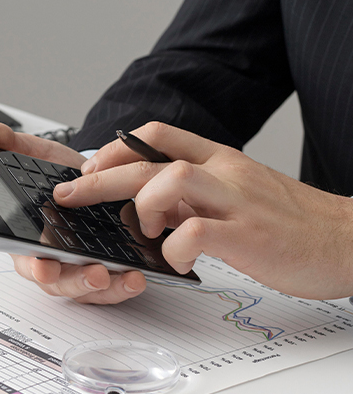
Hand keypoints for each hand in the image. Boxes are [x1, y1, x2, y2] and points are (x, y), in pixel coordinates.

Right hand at [0, 122, 148, 303]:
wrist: (90, 181)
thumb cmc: (56, 178)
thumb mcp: (32, 154)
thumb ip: (7, 143)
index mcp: (24, 238)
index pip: (24, 258)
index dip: (32, 266)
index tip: (42, 266)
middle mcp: (48, 260)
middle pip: (56, 282)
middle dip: (75, 282)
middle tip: (95, 274)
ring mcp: (75, 270)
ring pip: (84, 290)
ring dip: (105, 289)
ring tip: (126, 277)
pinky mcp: (101, 273)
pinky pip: (110, 290)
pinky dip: (123, 286)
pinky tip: (137, 277)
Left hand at [54, 121, 352, 299]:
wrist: (349, 240)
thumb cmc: (289, 222)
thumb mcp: (235, 194)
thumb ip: (192, 194)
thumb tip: (144, 201)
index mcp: (220, 159)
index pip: (158, 134)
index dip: (116, 146)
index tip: (90, 166)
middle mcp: (224, 173)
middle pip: (149, 159)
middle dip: (99, 177)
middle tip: (69, 194)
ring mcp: (237, 202)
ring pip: (171, 179)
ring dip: (141, 204)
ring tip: (141, 228)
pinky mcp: (249, 237)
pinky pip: (196, 232)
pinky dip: (173, 248)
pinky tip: (175, 259)